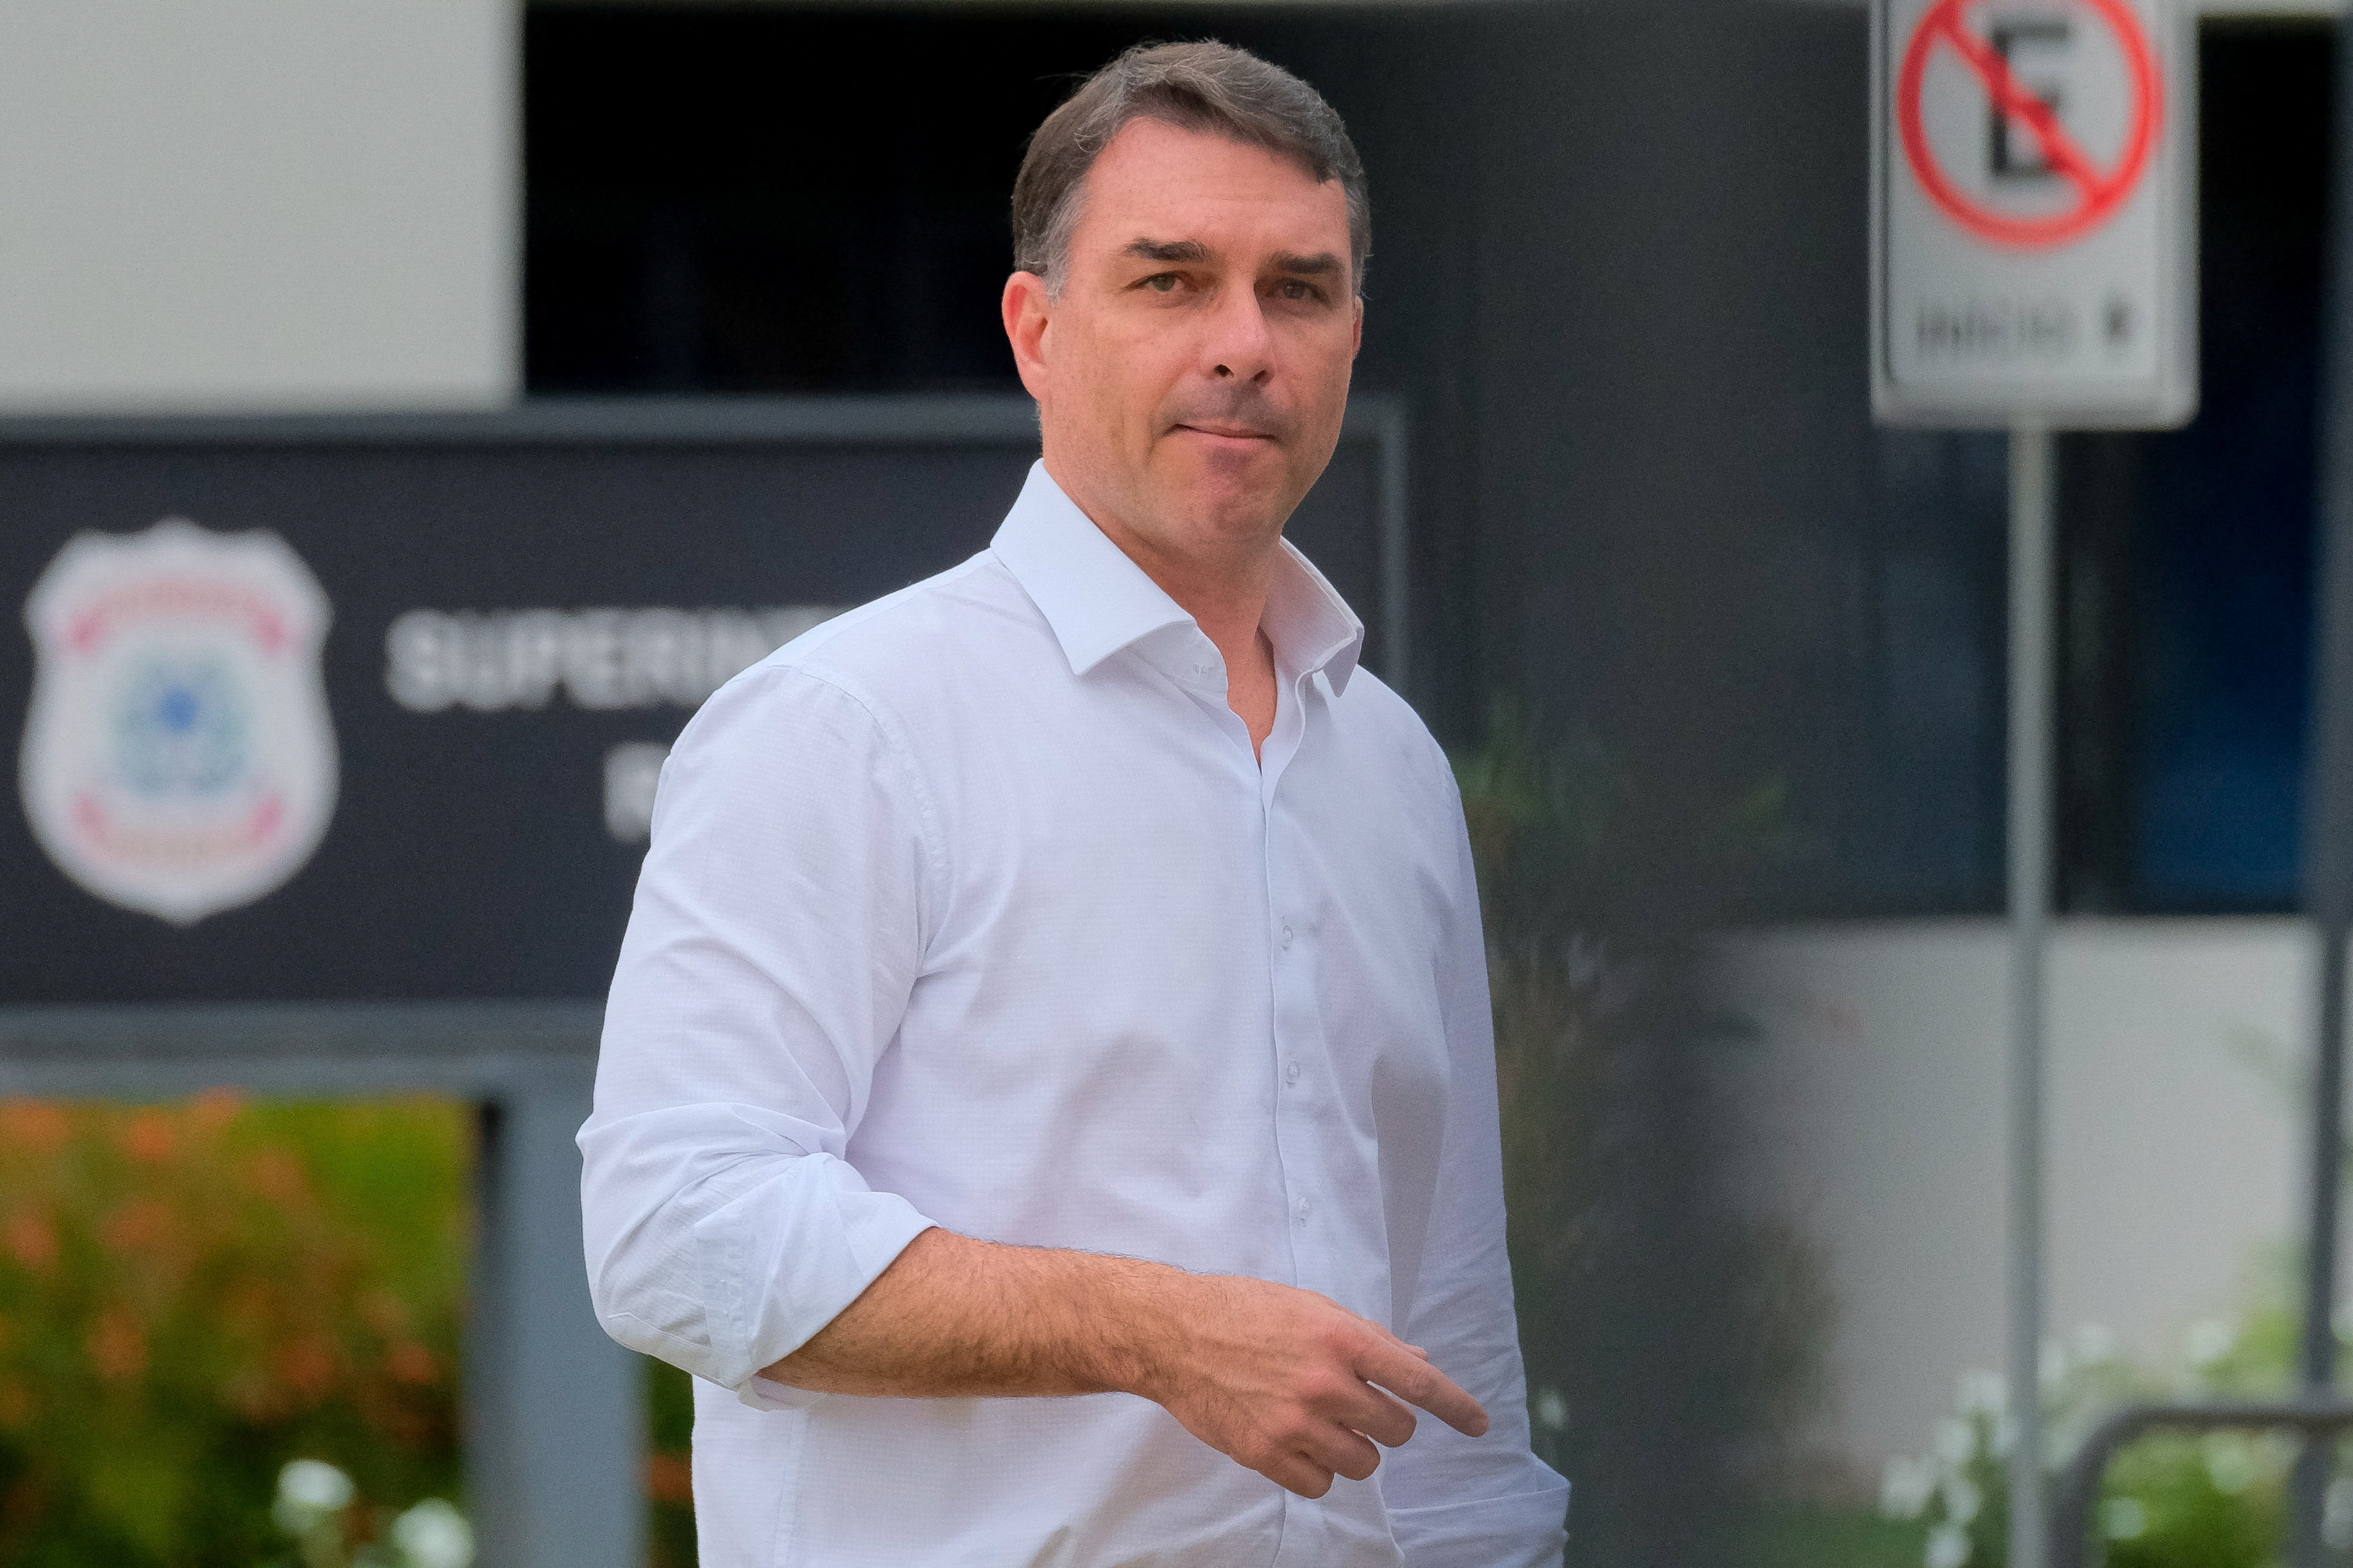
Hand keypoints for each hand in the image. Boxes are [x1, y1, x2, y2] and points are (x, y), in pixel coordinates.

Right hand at [1133, 1273, 1489, 1498]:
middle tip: (1355, 1405)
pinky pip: (1321, 1484)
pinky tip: (1295, 1442)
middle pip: (1397, 1430)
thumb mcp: (1312, 1308)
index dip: (1456, 1407)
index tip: (1479, 1425)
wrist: (1173, 1334)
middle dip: (1386, 1421)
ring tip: (1320, 1423)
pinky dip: (1317, 1470)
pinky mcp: (1265, 1454)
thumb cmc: (1244, 1311)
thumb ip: (1369, 1339)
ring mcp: (1295, 1422)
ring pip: (1364, 1463)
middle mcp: (1324, 1382)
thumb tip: (1420, 1365)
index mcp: (1340, 1337)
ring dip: (1353, 1448)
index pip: (1417, 1381)